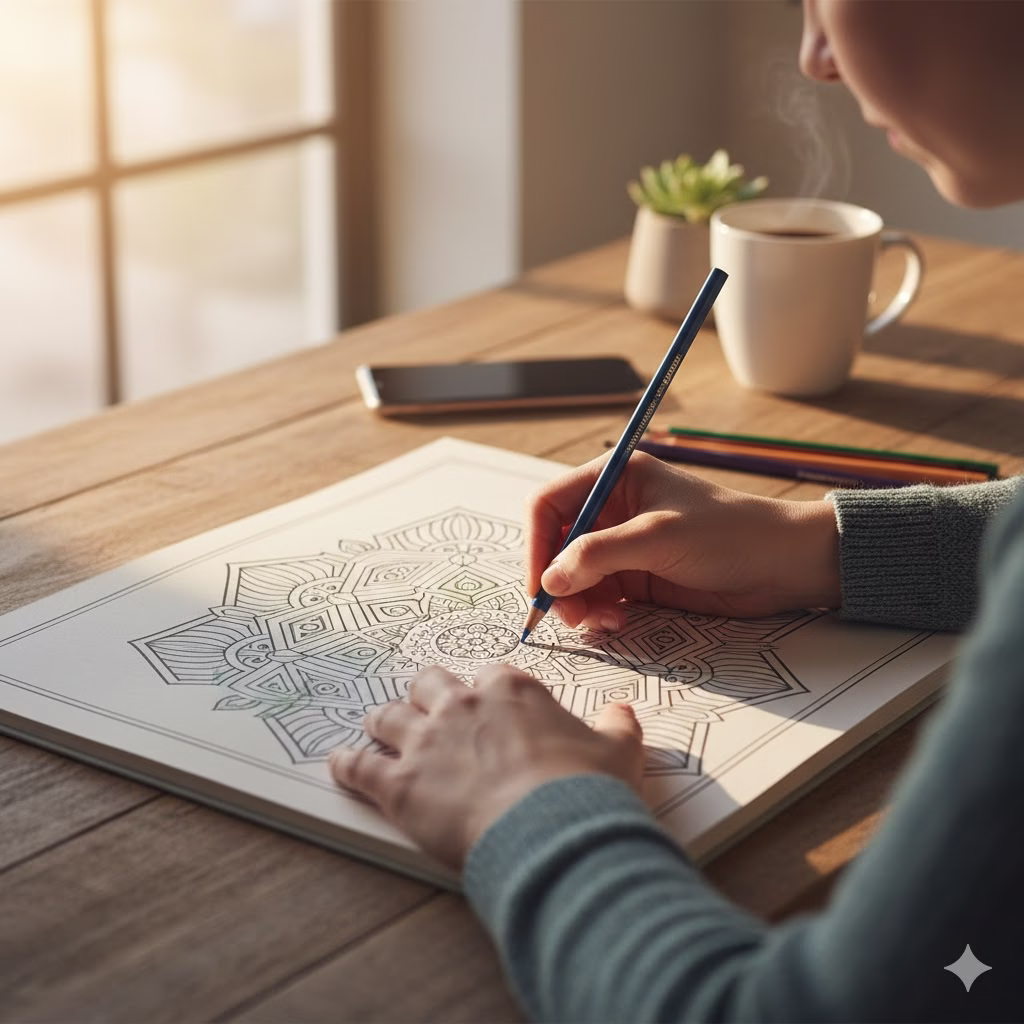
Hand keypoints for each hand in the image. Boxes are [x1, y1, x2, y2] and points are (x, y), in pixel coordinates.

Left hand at [329, 664, 643, 870]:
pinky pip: (359, 766)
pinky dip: (347, 765)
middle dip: (425, 694)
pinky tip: (339, 764)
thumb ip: (617, 726)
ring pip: (387, 717)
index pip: (490, 674)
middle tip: (424, 706)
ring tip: (376, 726)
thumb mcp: (619, 751)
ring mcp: (426, 742)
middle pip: (428, 683)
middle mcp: (462, 706)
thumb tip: (623, 712)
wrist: (553, 833)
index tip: (485, 701)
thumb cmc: (587, 791)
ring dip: (383, 722)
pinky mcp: (400, 785)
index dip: (485, 690)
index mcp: (512, 692)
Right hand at [526, 451, 840, 629]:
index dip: (537, 545)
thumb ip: (598, 556)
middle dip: (558, 582)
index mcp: (614, 478)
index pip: (549, 506)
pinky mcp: (638, 577)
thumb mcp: (658, 537)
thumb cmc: (728, 533)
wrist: (782, 564)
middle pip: (556, 546)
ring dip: (579, 603)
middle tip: (569, 615)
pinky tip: (617, 622)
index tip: (539, 586)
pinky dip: (598, 613)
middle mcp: (613, 509)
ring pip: (574, 577)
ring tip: (602, 622)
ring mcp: (624, 546)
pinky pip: (598, 596)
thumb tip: (549, 581)